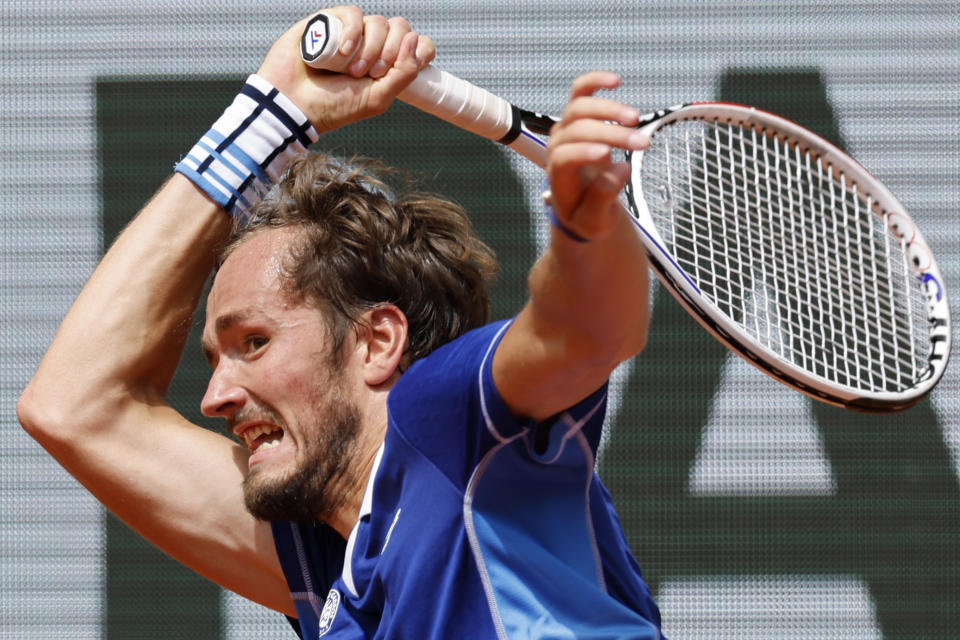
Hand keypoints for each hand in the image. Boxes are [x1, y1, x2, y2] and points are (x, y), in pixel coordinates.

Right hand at [256, 5, 434, 133]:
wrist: (293, 104)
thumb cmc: (334, 107)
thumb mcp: (378, 98)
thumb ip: (405, 73)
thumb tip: (416, 39)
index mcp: (387, 66)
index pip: (417, 44)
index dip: (419, 49)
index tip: (403, 66)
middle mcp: (372, 47)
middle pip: (400, 29)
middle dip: (391, 52)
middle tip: (371, 74)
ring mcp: (351, 34)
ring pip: (378, 22)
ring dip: (371, 48)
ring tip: (351, 70)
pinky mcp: (330, 22)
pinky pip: (353, 13)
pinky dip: (353, 32)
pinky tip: (343, 52)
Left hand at [545, 72, 648, 241]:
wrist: (583, 204)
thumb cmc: (587, 213)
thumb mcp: (594, 221)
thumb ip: (602, 199)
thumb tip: (620, 168)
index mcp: (558, 173)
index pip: (565, 156)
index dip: (583, 153)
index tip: (609, 155)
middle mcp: (559, 145)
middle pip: (579, 129)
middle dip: (611, 134)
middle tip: (643, 144)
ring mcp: (567, 127)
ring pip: (581, 106)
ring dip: (609, 109)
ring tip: (635, 119)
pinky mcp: (578, 116)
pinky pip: (581, 91)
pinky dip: (596, 81)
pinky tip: (615, 81)